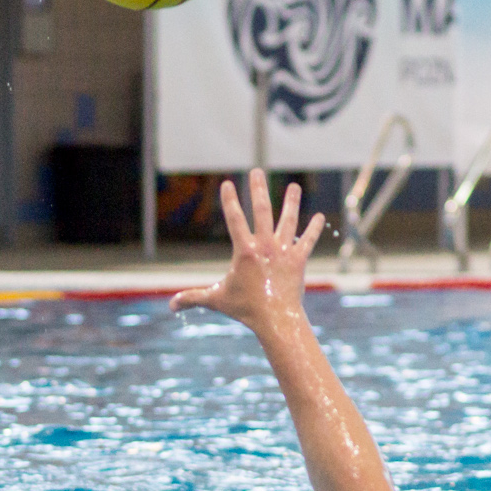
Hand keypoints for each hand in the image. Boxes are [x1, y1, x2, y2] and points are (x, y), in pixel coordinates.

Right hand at [170, 169, 323, 332]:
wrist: (276, 318)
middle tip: (257, 172)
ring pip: (288, 220)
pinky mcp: (298, 260)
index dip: (229, 200)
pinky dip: (314, 229)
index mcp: (244, 250)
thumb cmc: (245, 309)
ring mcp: (284, 251)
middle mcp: (265, 245)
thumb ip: (192, 298)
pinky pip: (307, 240)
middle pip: (262, 210)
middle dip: (259, 189)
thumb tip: (170, 306)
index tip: (227, 183)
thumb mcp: (215, 300)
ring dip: (291, 202)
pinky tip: (320, 217)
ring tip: (294, 187)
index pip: (234, 219)